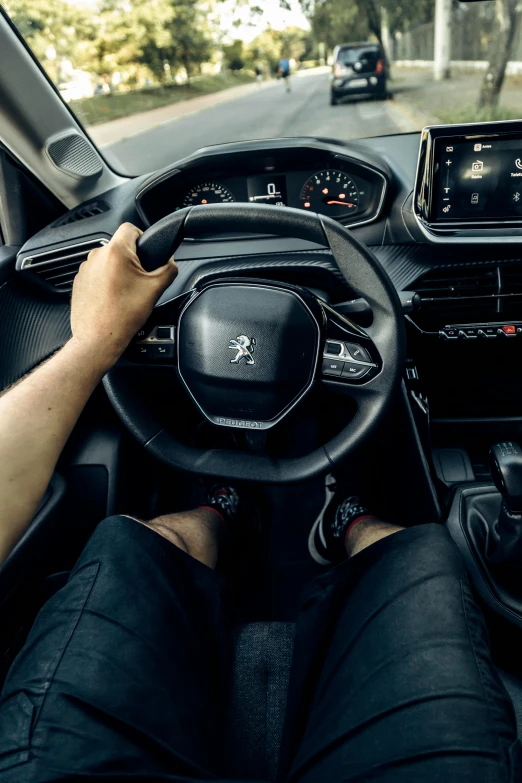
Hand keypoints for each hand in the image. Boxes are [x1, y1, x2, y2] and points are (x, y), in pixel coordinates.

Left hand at [70, 223, 177, 369]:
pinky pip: (97, 274)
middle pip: (119, 246)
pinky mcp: (79, 281)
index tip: (147, 253)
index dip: (143, 237)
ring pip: (108, 261)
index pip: (130, 228)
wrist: (98, 339)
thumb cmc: (123, 316)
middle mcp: (96, 256)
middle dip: (131, 260)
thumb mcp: (155, 290)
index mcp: (116, 252)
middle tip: (140, 280)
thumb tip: (170, 263)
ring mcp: (85, 269)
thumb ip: (168, 269)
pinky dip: (106, 282)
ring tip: (125, 293)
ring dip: (118, 271)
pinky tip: (113, 299)